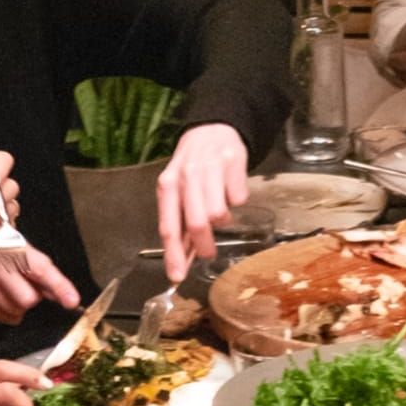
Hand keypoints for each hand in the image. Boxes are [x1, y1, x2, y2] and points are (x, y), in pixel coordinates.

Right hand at [0, 249, 80, 323]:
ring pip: (15, 311)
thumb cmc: (9, 258)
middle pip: (27, 298)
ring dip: (18, 307)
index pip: (39, 269)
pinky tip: (1, 299)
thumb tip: (70, 299)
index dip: (58, 286)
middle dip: (31, 297)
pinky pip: (3, 318)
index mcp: (11, 245)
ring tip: (10, 291)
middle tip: (25, 287)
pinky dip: (7, 313)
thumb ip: (50, 278)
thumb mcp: (30, 258)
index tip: (72, 301)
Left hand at [156, 122, 249, 282]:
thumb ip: (179, 222)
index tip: (177, 276)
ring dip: (223, 220)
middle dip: (204, 245)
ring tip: (220, 211)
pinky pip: (238, 199)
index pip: (169, 227)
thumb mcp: (177, 190)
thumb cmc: (192, 167)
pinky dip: (236, 201)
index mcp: (168, 186)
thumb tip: (183, 260)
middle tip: (209, 252)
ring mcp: (210, 169)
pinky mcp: (232, 164)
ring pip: (220, 214)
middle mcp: (186, 176)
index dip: (174, 255)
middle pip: (197, 223)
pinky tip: (229, 190)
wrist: (212, 130)